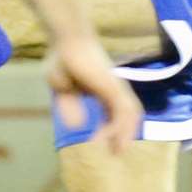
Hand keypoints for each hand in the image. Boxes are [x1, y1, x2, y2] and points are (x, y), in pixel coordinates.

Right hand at [45, 37, 142, 154]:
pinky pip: (123, 111)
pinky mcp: (113, 87)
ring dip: (124, 133)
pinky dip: (120, 127)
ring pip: (130, 115)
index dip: (111, 128)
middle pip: (128, 115)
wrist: (66, 39)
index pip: (114, 112)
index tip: (101, 142)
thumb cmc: (62, 58)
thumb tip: (76, 126)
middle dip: (124, 134)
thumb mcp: (61, 88)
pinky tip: (108, 137)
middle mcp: (114, 88)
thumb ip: (69, 106)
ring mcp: (116, 87)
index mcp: (102, 88)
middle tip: (117, 153)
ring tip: (117, 151)